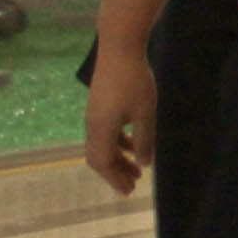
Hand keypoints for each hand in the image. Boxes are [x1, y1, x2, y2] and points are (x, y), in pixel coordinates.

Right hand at [86, 47, 157, 195]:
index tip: (128, 191)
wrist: (119, 47)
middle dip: (115, 172)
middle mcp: (93, 123)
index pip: (102, 162)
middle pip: (100, 156)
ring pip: (104, 143)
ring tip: (138, 168)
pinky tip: (134, 142)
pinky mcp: (100, 103)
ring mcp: (95, 113)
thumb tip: (144, 164)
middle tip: (133, 185)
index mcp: (100, 128)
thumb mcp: (144, 112)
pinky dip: (119, 141)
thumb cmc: (134, 80)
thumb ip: (144, 139)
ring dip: (119, 157)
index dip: (114, 178)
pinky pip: (107, 130)